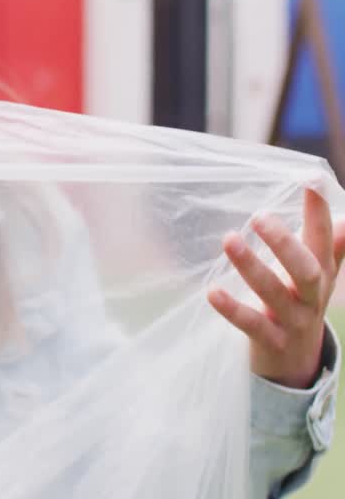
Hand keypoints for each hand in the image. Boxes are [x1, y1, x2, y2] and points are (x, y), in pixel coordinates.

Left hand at [209, 189, 344, 388]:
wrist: (296, 364)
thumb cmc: (301, 305)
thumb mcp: (319, 277)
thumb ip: (332, 248)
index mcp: (321, 274)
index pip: (324, 239)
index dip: (319, 211)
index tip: (310, 181)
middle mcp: (311, 296)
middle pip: (306, 268)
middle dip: (285, 243)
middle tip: (259, 216)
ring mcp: (293, 320)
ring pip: (275, 293)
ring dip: (251, 266)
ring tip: (229, 240)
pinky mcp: (272, 342)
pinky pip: (253, 325)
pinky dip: (232, 309)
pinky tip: (212, 291)